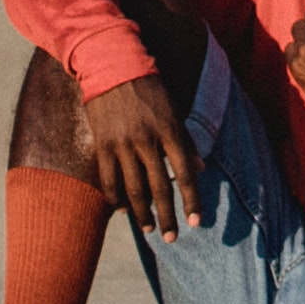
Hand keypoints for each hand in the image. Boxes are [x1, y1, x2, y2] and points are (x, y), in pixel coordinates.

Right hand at [83, 72, 198, 237]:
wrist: (112, 65)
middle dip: (167, 216)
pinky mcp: (103, 144)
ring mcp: (123, 144)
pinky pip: (109, 178)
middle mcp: (147, 141)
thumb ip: (187, 141)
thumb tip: (201, 169)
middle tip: (172, 238)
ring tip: (148, 231)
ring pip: (133, 188)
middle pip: (160, 188)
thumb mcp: (175, 110)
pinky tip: (123, 210)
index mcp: (171, 131)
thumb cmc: (149, 87)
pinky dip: (116, 197)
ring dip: (142, 213)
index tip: (196, 222)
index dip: (192, 201)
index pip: (186, 175)